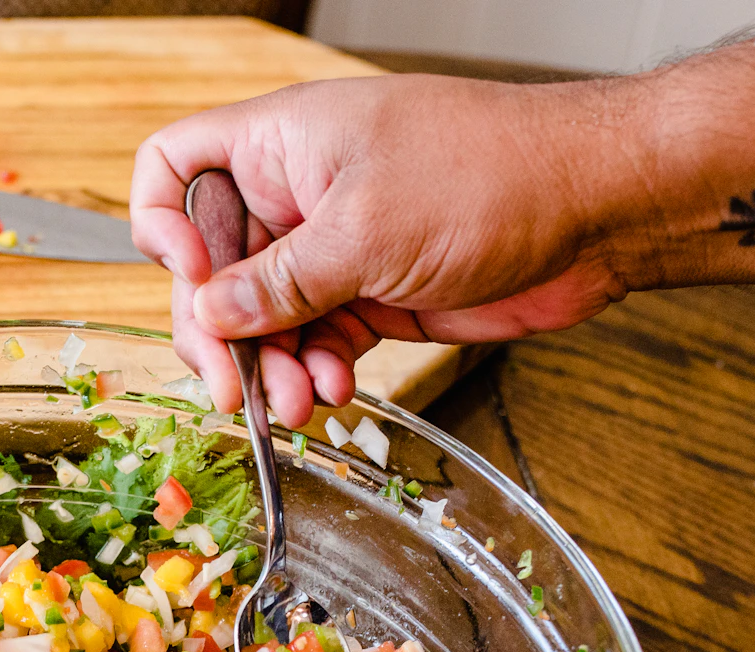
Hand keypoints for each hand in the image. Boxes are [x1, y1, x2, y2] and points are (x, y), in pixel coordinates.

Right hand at [130, 74, 647, 424]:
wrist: (593, 208)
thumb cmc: (491, 174)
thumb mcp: (364, 232)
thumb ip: (277, 282)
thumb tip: (208, 314)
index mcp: (279, 144)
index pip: (173, 170)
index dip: (162, 227)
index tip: (190, 281)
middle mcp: (295, 193)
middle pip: (210, 268)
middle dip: (219, 334)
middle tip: (236, 391)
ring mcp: (331, 245)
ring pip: (261, 318)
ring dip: (271, 368)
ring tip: (300, 404)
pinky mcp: (369, 291)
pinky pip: (312, 340)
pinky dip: (314, 371)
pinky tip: (333, 391)